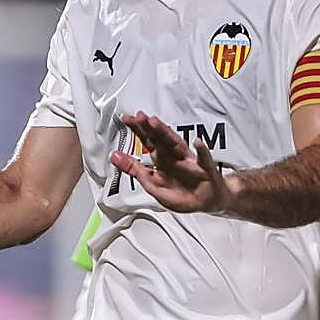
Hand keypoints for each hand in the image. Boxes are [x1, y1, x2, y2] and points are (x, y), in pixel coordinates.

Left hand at [111, 112, 231, 213]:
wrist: (206, 203)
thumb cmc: (181, 193)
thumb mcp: (152, 184)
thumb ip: (133, 170)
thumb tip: (114, 156)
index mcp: (161, 159)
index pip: (148, 141)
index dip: (138, 130)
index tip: (127, 119)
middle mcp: (174, 156)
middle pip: (160, 139)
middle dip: (149, 127)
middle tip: (139, 116)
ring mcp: (190, 161)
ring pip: (177, 144)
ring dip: (167, 133)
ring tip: (156, 123)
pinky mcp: (205, 170)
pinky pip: (204, 159)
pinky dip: (202, 151)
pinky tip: (197, 142)